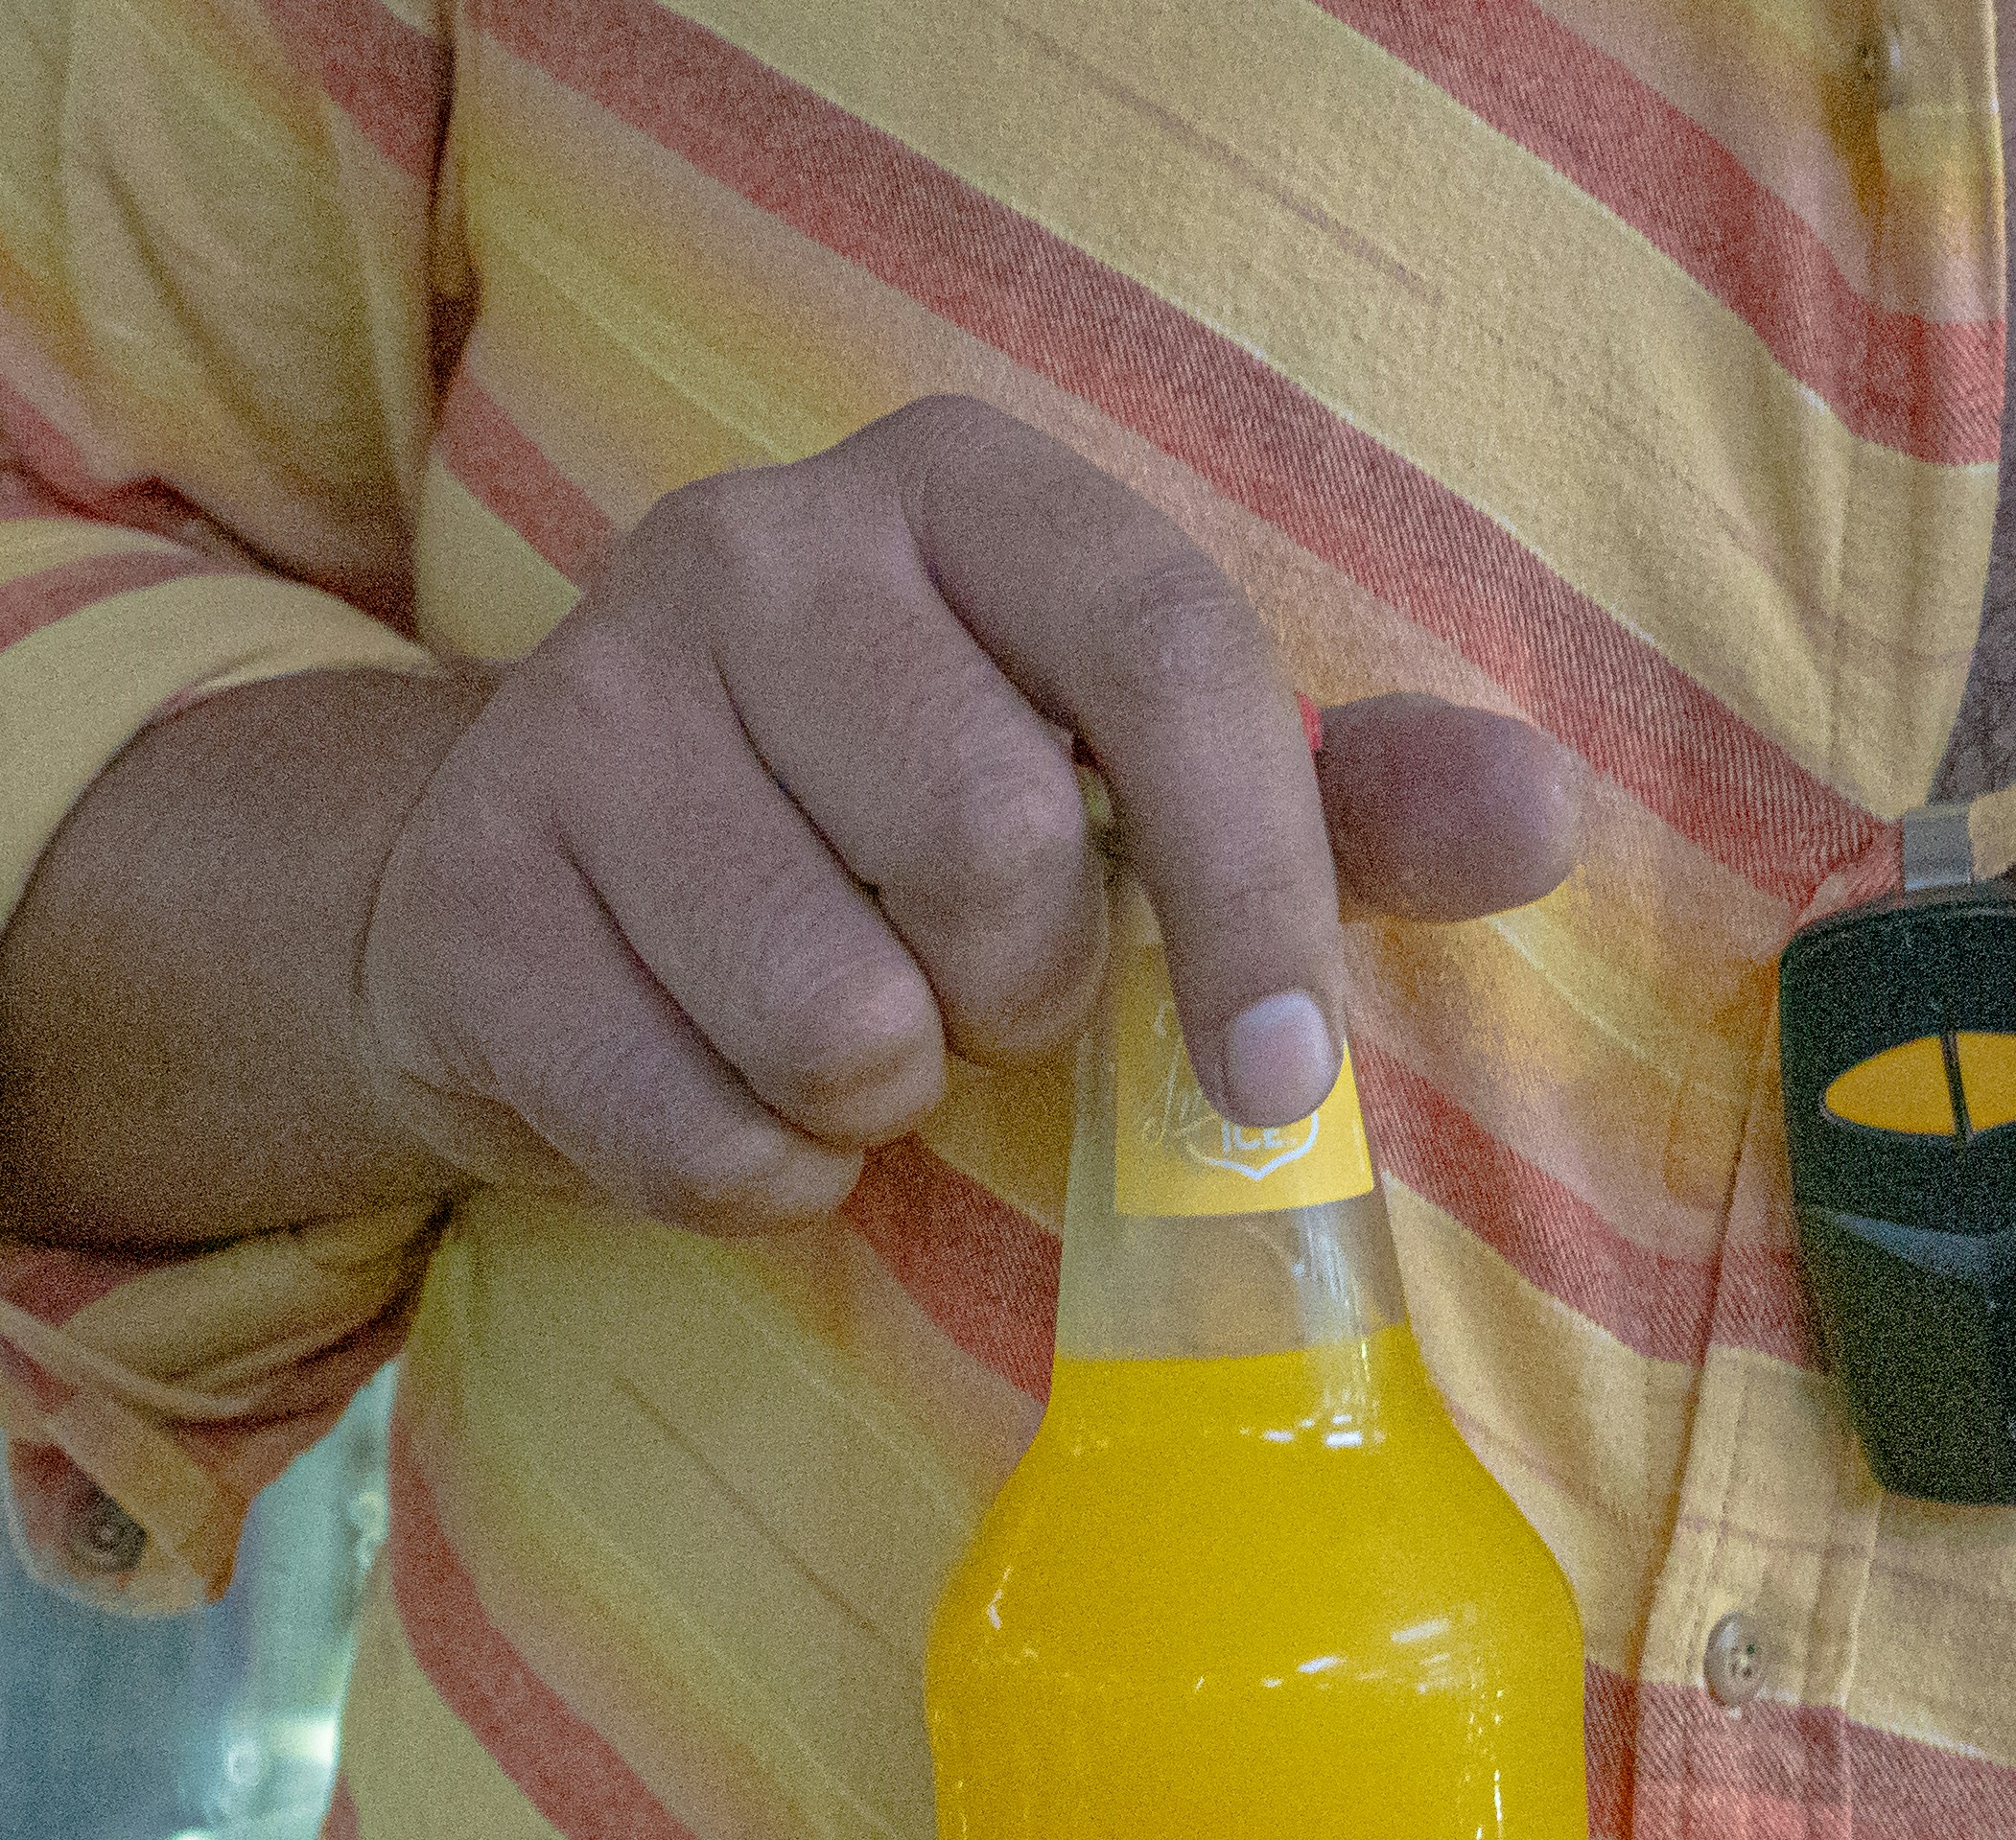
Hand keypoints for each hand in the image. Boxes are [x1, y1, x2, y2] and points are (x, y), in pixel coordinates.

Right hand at [347, 393, 1579, 1230]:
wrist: (538, 874)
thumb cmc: (888, 819)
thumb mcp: (1127, 780)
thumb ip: (1342, 800)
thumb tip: (1543, 817)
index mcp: (960, 493)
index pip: (1160, 653)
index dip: (1250, 881)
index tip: (1281, 1073)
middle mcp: (754, 547)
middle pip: (989, 848)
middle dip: (1017, 994)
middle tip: (974, 990)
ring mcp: (587, 707)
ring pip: (829, 1014)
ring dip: (875, 1096)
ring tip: (844, 1032)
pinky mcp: (472, 888)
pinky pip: (694, 1127)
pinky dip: (756, 1172)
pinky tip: (728, 1087)